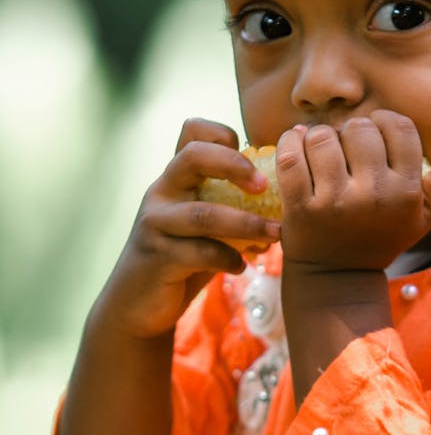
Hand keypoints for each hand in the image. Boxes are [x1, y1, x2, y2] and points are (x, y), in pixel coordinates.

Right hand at [98, 118, 280, 338]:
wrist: (138, 303)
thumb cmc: (183, 258)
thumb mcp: (204, 223)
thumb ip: (230, 204)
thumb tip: (287, 195)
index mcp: (176, 177)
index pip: (192, 131)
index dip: (223, 134)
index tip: (254, 157)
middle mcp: (162, 191)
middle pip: (193, 157)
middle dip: (235, 165)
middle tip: (265, 186)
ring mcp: (156, 223)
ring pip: (203, 214)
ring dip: (246, 224)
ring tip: (276, 234)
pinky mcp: (158, 256)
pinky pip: (200, 253)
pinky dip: (228, 259)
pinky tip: (242, 267)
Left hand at [275, 110, 430, 271]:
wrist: (337, 278)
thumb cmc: (381, 238)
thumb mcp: (423, 218)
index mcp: (406, 192)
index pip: (399, 128)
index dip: (385, 121)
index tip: (375, 132)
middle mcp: (373, 195)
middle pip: (359, 128)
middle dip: (351, 131)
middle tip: (346, 146)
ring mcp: (335, 202)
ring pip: (322, 137)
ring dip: (318, 136)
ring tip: (322, 148)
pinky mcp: (301, 208)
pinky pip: (291, 157)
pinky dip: (290, 143)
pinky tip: (297, 144)